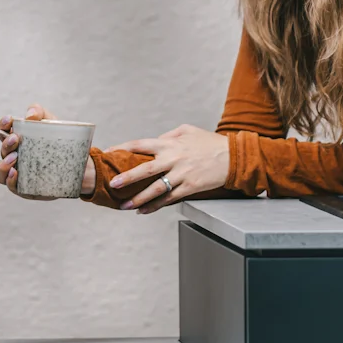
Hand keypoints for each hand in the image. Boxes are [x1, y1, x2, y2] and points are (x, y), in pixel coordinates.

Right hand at [0, 104, 95, 200]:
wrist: (80, 167)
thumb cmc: (61, 143)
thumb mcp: (53, 124)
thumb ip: (40, 113)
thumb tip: (29, 116)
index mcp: (17, 141)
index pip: (2, 132)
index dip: (1, 125)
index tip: (9, 120)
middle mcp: (14, 158)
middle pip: (2, 152)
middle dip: (6, 144)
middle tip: (17, 139)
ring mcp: (19, 175)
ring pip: (0, 174)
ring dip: (3, 165)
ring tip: (14, 158)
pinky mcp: (26, 189)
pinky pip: (12, 187)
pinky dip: (10, 180)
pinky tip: (15, 173)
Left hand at [107, 124, 229, 213]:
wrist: (233, 157)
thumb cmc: (210, 143)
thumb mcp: (188, 131)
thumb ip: (169, 135)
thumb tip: (155, 140)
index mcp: (170, 143)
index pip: (141, 144)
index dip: (123, 148)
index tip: (109, 152)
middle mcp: (173, 158)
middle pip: (145, 169)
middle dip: (127, 178)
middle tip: (112, 184)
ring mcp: (182, 174)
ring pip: (155, 189)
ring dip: (138, 198)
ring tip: (124, 205)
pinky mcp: (190, 187)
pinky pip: (169, 198)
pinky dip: (155, 206)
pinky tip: (144, 211)